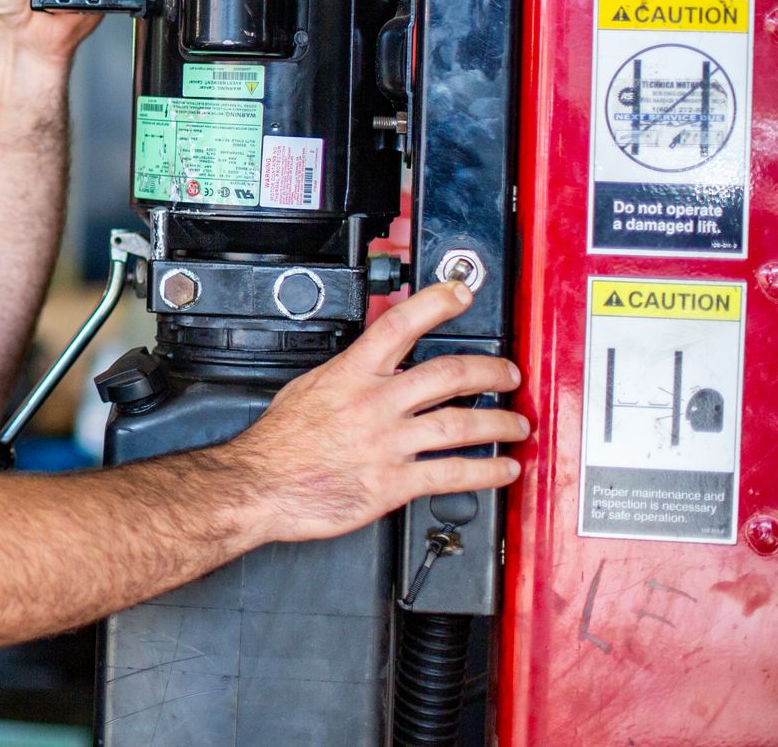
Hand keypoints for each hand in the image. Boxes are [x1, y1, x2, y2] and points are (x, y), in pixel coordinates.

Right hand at [224, 282, 528, 544]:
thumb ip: (347, 373)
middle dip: (489, 371)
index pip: (400, 324)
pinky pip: (451, 474)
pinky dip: (485, 472)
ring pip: (459, 425)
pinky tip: (503, 470)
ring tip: (517, 424)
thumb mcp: (308, 386)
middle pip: (447, 374)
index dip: (436, 303)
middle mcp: (374, 404)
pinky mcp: (392, 483)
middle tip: (508, 373)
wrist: (260, 485)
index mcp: (351, 373)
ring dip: (499, 423)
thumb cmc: (279, 442)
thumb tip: (371, 361)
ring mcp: (386, 443)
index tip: (461, 293)